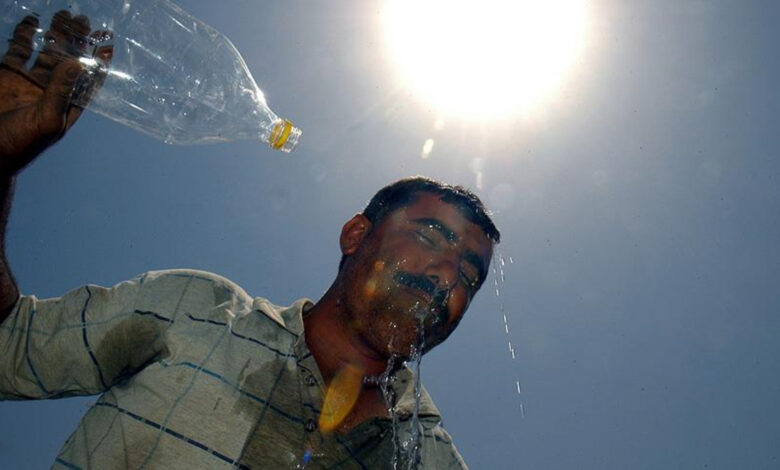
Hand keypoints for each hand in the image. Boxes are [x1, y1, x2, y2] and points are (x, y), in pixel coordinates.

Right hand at [0, 11, 112, 174]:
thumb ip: (61, 92)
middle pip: (69, 61)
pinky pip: (18, 50)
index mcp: (66, 106)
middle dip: (78, 42)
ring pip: (46, 52)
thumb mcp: (46, 119)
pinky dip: (25, 34)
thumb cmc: (20, 144)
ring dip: (55, 35)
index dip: (99, 64)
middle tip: (85, 21)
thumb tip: (78, 63)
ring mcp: (28, 82)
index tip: (109, 44)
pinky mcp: (7, 75)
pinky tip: (32, 20)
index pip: (89, 81)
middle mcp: (50, 92)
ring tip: (65, 15)